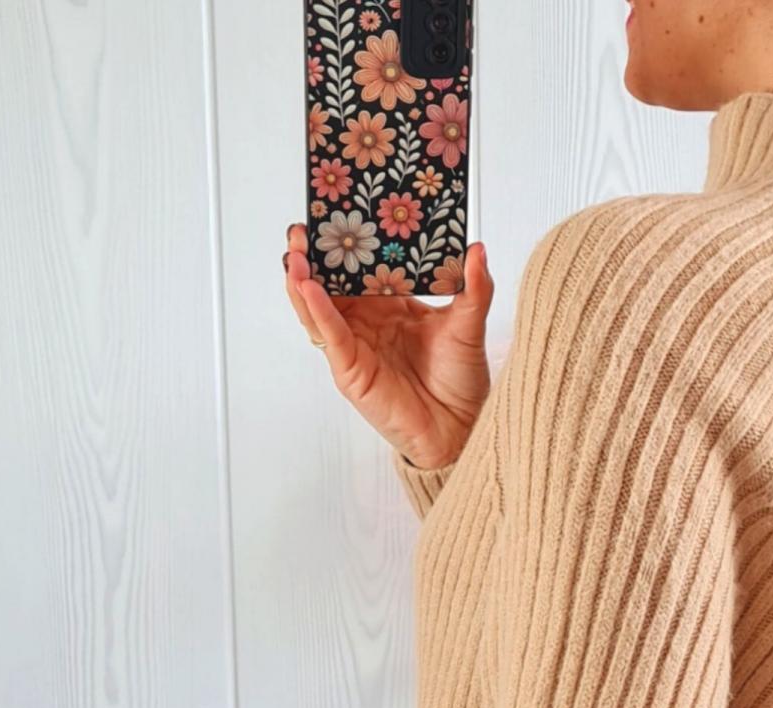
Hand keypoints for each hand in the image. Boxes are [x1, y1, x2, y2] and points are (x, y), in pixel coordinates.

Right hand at [283, 224, 493, 470]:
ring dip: (302, 279)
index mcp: (389, 305)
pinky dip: (317, 310)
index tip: (336, 213)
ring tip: (295, 251)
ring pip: (317, 307)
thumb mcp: (468, 325)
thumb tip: (477, 249)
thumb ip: (473, 288)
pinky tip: (308, 287)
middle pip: (329, 283)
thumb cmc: (461, 381)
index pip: (359, 268)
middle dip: (312, 255)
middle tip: (303, 225)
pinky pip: (329, 335)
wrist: (461, 428)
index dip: (345, 244)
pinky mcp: (350, 370)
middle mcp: (366, 323)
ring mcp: (354, 346)